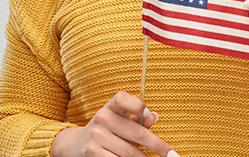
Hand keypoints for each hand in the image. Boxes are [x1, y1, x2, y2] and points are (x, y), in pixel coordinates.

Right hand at [50, 91, 178, 156]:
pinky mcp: (93, 154)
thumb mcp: (119, 120)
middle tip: (173, 155)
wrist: (75, 145)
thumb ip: (136, 119)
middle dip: (158, 146)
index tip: (149, 115)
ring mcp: (96, 137)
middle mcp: (102, 119)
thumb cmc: (107, 130)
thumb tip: (154, 117)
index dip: (137, 105)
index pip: (123, 98)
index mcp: (110, 106)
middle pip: (137, 133)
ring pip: (130, 153)